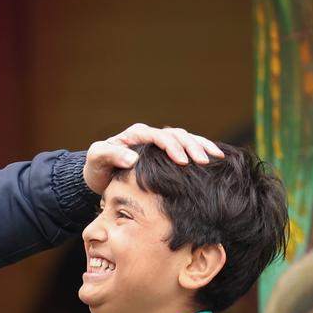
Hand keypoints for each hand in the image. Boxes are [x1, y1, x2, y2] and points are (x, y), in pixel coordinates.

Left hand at [83, 123, 223, 194]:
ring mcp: (160, 144)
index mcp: (136, 134)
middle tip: (204, 161)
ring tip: (216, 158)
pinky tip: (215, 159)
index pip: (159, 136)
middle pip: (177, 135)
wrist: (100, 177)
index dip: (172, 147)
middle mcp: (151, 136)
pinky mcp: (167, 154)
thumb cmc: (97, 168)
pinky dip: (201, 150)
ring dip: (201, 146)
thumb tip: (133, 159)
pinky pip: (187, 148)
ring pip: (186, 139)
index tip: (182, 162)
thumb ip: (110, 155)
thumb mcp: (97, 160)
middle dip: (192, 146)